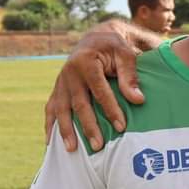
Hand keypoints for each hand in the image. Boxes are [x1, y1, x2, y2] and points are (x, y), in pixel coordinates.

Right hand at [44, 24, 143, 151]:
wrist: (95, 38)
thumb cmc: (114, 47)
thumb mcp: (125, 54)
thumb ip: (130, 76)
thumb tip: (138, 100)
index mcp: (86, 61)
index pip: (99, 90)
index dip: (110, 109)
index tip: (121, 127)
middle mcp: (69, 72)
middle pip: (79, 104)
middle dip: (88, 126)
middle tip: (98, 146)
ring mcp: (61, 82)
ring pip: (61, 109)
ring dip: (66, 130)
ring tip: (71, 150)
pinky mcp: (57, 89)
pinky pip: (50, 109)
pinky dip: (50, 125)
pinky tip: (51, 143)